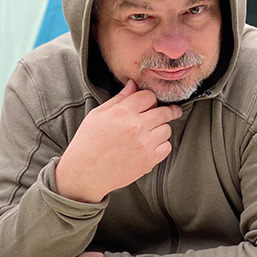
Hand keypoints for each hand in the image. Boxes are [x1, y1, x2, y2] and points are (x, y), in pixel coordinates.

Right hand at [55, 79, 181, 202]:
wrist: (85, 173)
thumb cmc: (88, 142)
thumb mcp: (98, 115)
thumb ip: (119, 99)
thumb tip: (133, 84)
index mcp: (122, 112)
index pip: (149, 96)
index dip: (150, 99)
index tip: (151, 103)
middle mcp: (136, 126)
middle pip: (164, 112)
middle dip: (168, 111)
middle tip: (172, 112)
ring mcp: (144, 144)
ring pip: (167, 129)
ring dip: (161, 130)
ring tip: (151, 133)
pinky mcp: (148, 160)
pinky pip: (167, 147)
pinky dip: (161, 146)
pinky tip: (151, 146)